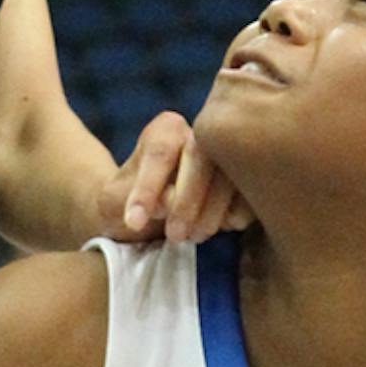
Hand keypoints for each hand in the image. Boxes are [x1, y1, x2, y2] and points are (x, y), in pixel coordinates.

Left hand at [100, 110, 249, 249]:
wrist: (150, 217)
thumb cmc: (126, 205)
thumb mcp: (114, 202)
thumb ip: (130, 196)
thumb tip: (170, 201)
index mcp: (166, 129)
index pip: (159, 153)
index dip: (148, 189)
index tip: (134, 223)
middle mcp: (201, 133)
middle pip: (201, 157)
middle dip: (187, 201)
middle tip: (174, 235)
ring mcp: (230, 153)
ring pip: (230, 174)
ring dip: (212, 212)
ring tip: (193, 237)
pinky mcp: (250, 178)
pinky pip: (251, 192)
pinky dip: (237, 214)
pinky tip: (223, 228)